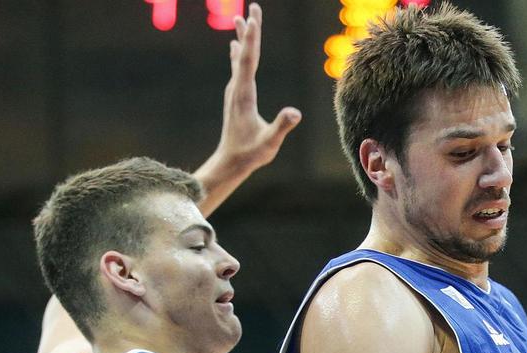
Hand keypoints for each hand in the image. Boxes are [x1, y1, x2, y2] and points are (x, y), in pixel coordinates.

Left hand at [215, 5, 301, 176]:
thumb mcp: (269, 143)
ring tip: (240, 19)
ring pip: (239, 58)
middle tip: (252, 7)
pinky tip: (236, 46)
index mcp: (244, 94)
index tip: (253, 17)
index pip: (249, 59)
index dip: (253, 37)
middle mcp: (236, 88)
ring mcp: (235, 92)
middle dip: (249, 30)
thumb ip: (281, 126)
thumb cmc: (251, 153)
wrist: (230, 162)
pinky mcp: (236, 96)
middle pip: (244, 53)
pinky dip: (239, 53)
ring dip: (243, 38)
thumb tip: (296, 113)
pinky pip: (238, 68)